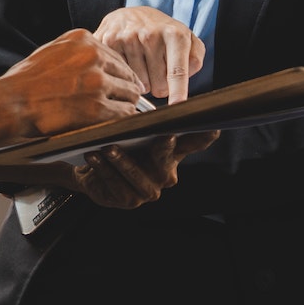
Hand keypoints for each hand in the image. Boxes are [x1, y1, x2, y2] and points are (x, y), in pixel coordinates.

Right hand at [0, 29, 145, 137]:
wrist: (12, 102)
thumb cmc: (27, 80)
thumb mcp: (52, 49)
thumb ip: (77, 50)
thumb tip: (100, 60)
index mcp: (83, 39)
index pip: (116, 56)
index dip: (120, 72)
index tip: (121, 82)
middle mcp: (93, 56)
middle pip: (127, 74)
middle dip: (126, 88)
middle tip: (125, 99)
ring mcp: (97, 82)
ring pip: (130, 94)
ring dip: (126, 104)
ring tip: (119, 111)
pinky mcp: (97, 107)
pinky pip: (124, 113)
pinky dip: (123, 118)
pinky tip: (115, 121)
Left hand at [59, 131, 221, 208]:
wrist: (92, 166)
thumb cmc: (121, 144)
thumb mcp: (136, 129)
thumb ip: (154, 120)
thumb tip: (171, 102)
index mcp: (173, 154)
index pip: (194, 144)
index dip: (204, 137)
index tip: (212, 127)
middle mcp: (165, 176)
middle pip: (165, 163)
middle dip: (162, 150)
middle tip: (160, 135)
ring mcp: (148, 192)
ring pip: (136, 177)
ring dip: (122, 161)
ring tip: (107, 146)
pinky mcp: (127, 201)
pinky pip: (115, 185)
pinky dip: (103, 170)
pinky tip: (93, 156)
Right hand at [95, 6, 204, 102]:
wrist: (132, 12)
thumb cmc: (163, 32)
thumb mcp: (187, 39)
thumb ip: (195, 60)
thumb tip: (183, 82)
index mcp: (175, 35)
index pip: (177, 70)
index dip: (178, 90)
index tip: (177, 105)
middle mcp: (150, 35)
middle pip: (158, 88)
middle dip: (159, 84)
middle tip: (155, 66)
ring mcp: (127, 38)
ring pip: (138, 85)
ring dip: (140, 80)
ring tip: (140, 61)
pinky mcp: (108, 41)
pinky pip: (120, 76)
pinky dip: (124, 74)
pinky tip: (126, 60)